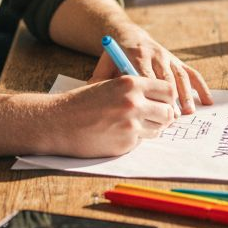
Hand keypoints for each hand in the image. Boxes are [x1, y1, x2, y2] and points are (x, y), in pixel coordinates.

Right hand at [50, 75, 176, 156]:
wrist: (59, 122)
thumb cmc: (82, 102)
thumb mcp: (109, 85)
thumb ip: (133, 90)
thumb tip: (159, 98)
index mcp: (131, 83)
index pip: (167, 90)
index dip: (167, 98)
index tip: (162, 102)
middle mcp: (134, 103)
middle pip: (168, 112)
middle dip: (163, 115)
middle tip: (153, 117)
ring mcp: (131, 125)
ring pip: (158, 129)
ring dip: (150, 128)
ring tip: (131, 125)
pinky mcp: (126, 143)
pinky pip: (141, 142)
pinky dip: (134, 139)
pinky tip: (116, 134)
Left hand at [90, 28, 211, 115]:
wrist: (128, 35)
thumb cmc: (115, 57)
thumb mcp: (105, 64)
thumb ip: (99, 78)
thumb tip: (91, 94)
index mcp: (136, 55)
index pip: (147, 76)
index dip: (153, 94)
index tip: (156, 111)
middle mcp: (155, 54)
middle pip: (166, 78)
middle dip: (171, 98)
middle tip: (174, 117)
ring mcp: (168, 57)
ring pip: (180, 76)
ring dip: (186, 95)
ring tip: (188, 113)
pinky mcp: (177, 60)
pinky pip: (192, 73)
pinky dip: (201, 87)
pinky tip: (207, 101)